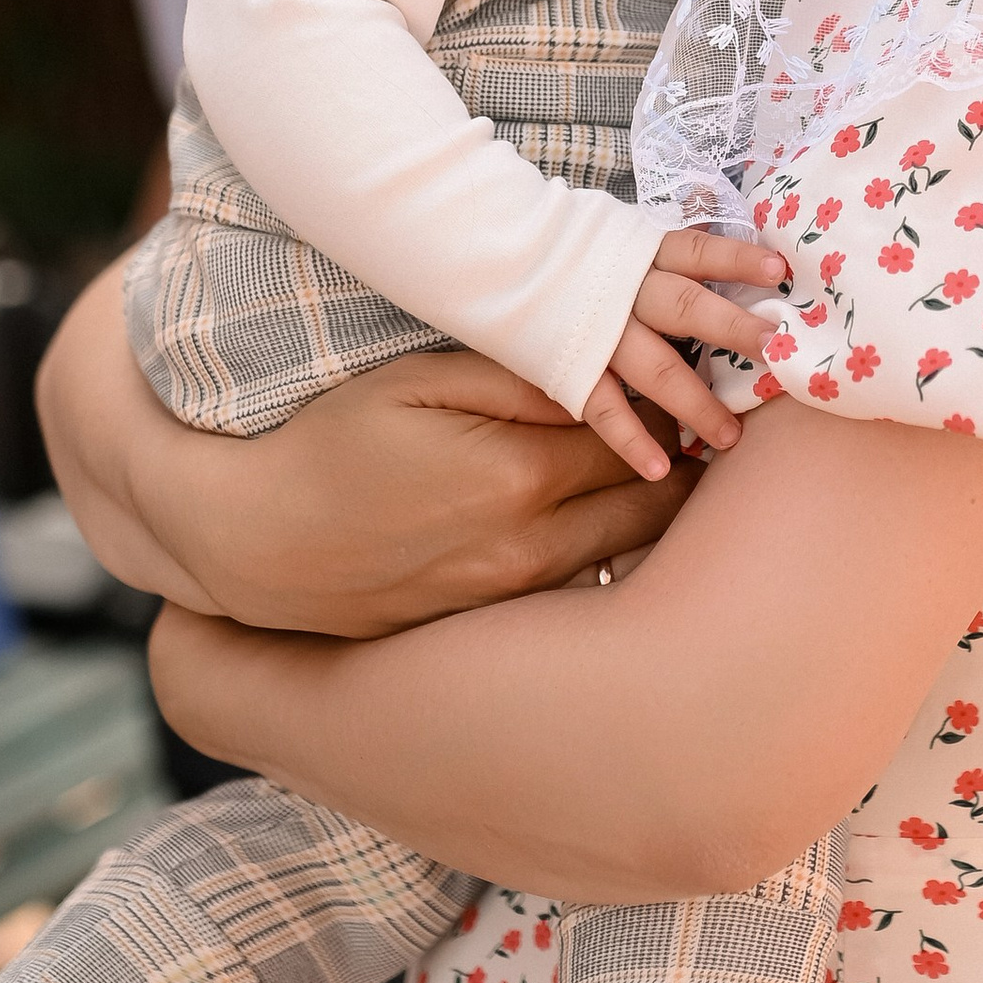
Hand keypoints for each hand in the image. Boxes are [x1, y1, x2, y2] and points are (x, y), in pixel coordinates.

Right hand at [39, 264, 689, 639]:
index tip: (711, 375)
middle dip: (693, 457)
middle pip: (652, 498)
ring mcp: (519, 587)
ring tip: (689, 462)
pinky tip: (622, 514)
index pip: (638, 433)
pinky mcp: (499, 613)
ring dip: (664, 505)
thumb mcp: (419, 384)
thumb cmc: (335, 445)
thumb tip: (601, 368)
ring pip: (628, 545)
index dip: (680, 400)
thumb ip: (518, 376)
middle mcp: (533, 540)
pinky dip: (615, 545)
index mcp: (521, 472)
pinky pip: (586, 577)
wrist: (262, 545)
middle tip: (721, 418)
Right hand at [576, 229, 789, 481]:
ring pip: (655, 369)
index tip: (779, 272)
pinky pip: (605, 409)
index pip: (696, 252)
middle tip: (776, 352)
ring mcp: (598, 330)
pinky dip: (632, 439)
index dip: (737, 259)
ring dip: (696, 403)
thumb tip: (728, 265)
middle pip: (687, 310)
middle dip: (733, 330)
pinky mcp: (569, 365)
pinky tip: (660, 469)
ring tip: (731, 438)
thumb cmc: (569, 247)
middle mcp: (625, 289)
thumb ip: (666, 254)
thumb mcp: (620, 234)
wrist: (493, 251)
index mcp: (641, 250)